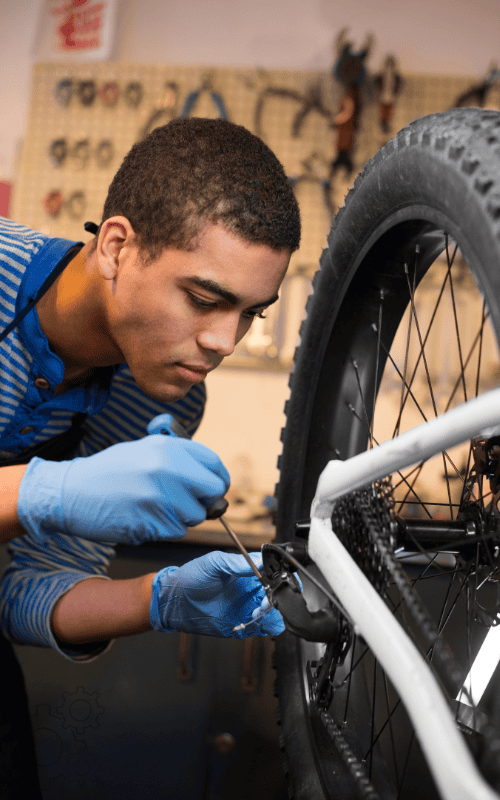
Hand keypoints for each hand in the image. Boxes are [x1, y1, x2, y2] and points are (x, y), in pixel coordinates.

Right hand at [17, 421, 228, 544]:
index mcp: (168, 447)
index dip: (217, 480)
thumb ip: (178, 459)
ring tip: (156, 508)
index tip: (213, 489)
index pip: (214, 465)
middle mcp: (168, 468)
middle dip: (205, 501)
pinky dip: (166, 529)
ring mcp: (161, 496)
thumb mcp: (144, 450)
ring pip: (195, 516)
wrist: (71, 493)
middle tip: (189, 503)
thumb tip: (210, 478)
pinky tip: (145, 518)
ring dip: (182, 517)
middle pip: (213, 492)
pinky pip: (176, 531)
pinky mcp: (152, 521)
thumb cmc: (109, 473)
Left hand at [150, 551, 284, 637]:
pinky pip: (262, 628)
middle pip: (279, 594)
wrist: (175, 602)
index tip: (280, 582)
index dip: (282, 577)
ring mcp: (248, 607)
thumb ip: (238, 563)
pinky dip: (263, 627)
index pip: (275, 573)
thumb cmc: (191, 577)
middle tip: (265, 599)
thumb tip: (261, 561)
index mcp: (248, 571)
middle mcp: (252, 589)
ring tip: (256, 611)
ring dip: (272, 614)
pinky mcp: (243, 624)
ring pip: (274, 613)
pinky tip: (250, 620)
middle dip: (278, 598)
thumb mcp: (214, 563)